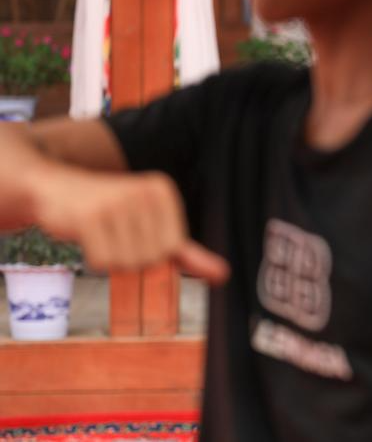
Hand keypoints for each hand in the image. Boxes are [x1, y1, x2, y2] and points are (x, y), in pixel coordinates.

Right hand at [32, 168, 229, 283]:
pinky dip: (93, 259)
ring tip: (100, 233)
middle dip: (129, 257)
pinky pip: (102, 262)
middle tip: (113, 234)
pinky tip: (86, 235)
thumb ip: (187, 252)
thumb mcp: (152, 227)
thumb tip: (224, 275)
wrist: (55, 188)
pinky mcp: (89, 217)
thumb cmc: (108, 211)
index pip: (171, 249)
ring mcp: (116, 203)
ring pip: (126, 263)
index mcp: (163, 192)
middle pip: (149, 259)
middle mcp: (143, 193)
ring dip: (110, 258)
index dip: (150, 252)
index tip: (132, 231)